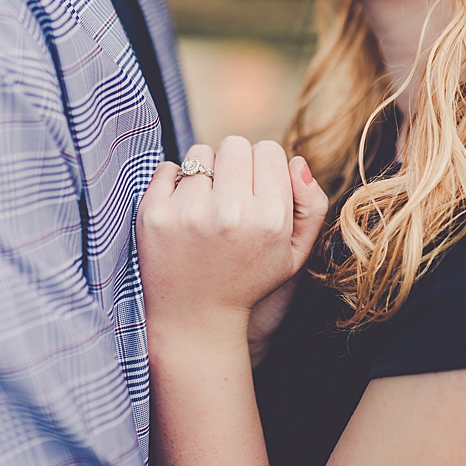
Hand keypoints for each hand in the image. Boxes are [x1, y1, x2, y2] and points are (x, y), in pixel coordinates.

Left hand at [137, 139, 327, 352]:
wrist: (195, 320)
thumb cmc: (249, 278)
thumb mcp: (293, 254)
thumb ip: (311, 206)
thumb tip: (297, 161)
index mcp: (270, 219)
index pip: (270, 151)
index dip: (264, 168)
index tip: (256, 191)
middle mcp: (231, 213)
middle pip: (235, 145)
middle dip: (234, 165)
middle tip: (230, 196)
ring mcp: (189, 213)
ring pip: (200, 153)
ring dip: (203, 173)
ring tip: (207, 207)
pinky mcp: (155, 214)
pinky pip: (167, 167)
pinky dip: (173, 183)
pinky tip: (182, 212)